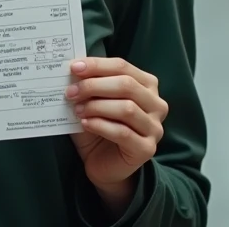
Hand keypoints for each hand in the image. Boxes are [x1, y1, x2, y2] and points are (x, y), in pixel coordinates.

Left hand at [66, 57, 167, 204]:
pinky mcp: (147, 149)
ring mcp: (154, 128)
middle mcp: (156, 104)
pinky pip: (123, 133)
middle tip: (71, 92)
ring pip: (127, 108)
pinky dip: (101, 125)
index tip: (74, 68)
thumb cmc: (99, 127)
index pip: (122, 67)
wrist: (103, 164)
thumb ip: (88, 84)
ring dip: (97, 106)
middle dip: (94, 85)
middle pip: (127, 85)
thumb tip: (74, 67)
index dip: (97, 65)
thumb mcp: (93, 101)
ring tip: (77, 109)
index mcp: (147, 85)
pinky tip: (85, 123)